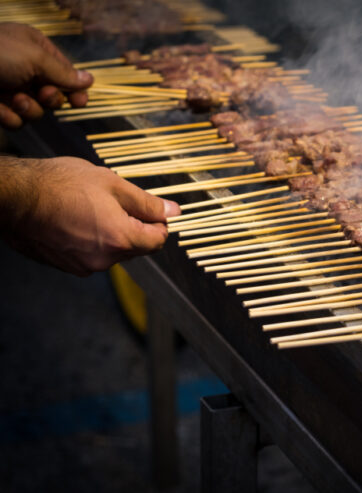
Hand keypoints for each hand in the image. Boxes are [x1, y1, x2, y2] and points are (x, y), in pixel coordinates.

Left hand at [0, 23, 92, 128]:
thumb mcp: (35, 58)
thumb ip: (64, 73)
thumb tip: (90, 80)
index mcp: (34, 49)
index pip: (65, 72)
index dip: (74, 88)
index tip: (80, 103)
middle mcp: (24, 68)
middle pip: (53, 94)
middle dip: (49, 99)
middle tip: (41, 93)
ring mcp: (10, 88)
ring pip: (36, 110)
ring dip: (29, 108)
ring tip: (14, 99)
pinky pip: (17, 120)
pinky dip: (10, 117)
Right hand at [0, 157, 179, 275]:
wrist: (14, 197)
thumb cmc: (60, 185)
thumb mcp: (112, 184)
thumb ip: (147, 202)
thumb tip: (173, 212)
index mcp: (121, 239)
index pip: (158, 240)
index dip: (158, 222)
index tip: (148, 209)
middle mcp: (105, 259)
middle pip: (137, 247)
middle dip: (134, 227)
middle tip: (112, 202)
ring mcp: (84, 265)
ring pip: (114, 251)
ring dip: (112, 233)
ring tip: (90, 208)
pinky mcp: (68, 266)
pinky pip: (92, 255)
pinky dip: (92, 240)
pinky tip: (76, 220)